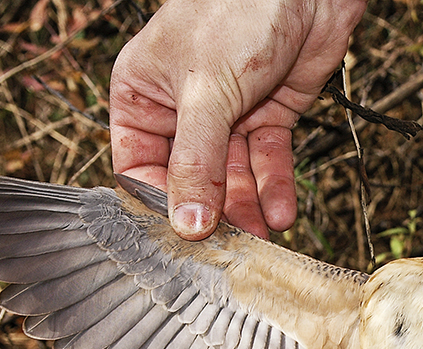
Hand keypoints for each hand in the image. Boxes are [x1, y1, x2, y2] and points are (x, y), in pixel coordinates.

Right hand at [110, 0, 366, 239]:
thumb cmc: (236, 10)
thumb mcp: (206, 92)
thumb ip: (196, 162)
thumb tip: (186, 224)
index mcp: (143, 96)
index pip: (140, 167)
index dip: (160, 206)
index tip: (181, 242)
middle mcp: (182, 110)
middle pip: (192, 180)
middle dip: (213, 215)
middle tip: (230, 251)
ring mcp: (228, 115)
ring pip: (233, 177)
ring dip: (248, 209)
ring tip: (263, 239)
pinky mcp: (268, 115)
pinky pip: (268, 163)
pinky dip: (275, 188)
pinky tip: (282, 213)